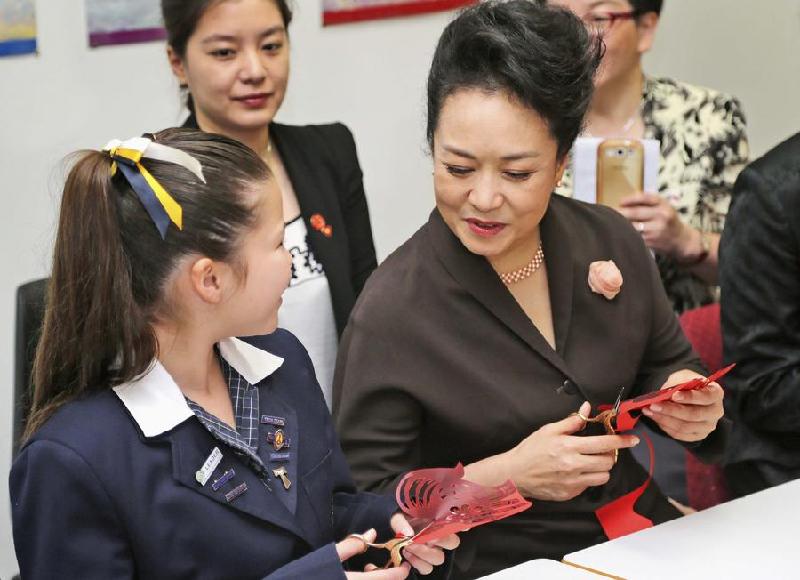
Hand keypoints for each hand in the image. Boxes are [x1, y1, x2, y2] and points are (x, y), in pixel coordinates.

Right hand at [337, 529, 409, 578]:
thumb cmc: (312, 572)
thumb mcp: (332, 553)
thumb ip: (353, 544)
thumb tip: (372, 533)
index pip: (387, 578)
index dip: (400, 572)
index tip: (405, 564)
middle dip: (388, 575)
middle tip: (386, 565)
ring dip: (378, 578)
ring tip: (368, 568)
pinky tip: (360, 575)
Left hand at [389, 513, 458, 575]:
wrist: (390, 532)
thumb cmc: (398, 521)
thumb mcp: (397, 516)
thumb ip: (401, 522)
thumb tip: (407, 534)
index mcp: (437, 522)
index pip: (456, 523)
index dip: (462, 525)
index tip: (462, 526)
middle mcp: (438, 537)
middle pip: (452, 543)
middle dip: (440, 541)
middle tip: (425, 538)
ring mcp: (432, 551)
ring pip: (439, 558)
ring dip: (424, 554)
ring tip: (409, 547)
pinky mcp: (423, 563)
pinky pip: (427, 568)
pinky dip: (417, 563)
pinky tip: (408, 555)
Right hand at [509, 402, 638, 500]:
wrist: (514, 474)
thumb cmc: (530, 450)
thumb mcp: (548, 430)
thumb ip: (571, 421)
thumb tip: (587, 408)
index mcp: (569, 446)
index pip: (604, 444)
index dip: (622, 441)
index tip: (633, 439)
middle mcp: (574, 465)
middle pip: (608, 461)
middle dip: (609, 454)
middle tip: (601, 450)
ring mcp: (573, 482)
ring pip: (603, 476)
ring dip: (601, 468)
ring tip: (590, 462)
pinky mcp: (570, 493)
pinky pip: (589, 486)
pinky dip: (588, 478)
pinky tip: (576, 472)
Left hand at [618, 192, 692, 257]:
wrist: (681, 240)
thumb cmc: (667, 220)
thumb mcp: (663, 206)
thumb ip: (647, 201)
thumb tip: (624, 201)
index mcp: (663, 205)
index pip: (644, 198)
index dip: (630, 199)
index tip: (620, 202)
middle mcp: (661, 216)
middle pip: (635, 212)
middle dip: (621, 212)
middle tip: (611, 213)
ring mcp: (656, 230)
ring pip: (632, 226)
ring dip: (621, 224)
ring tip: (613, 223)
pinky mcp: (651, 241)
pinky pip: (634, 236)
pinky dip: (626, 234)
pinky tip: (620, 232)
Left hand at [641, 369, 724, 441]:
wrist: (688, 394)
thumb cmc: (686, 384)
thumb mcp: (683, 378)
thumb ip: (678, 386)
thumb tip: (665, 396)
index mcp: (716, 394)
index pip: (705, 397)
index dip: (689, 397)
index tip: (674, 395)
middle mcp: (716, 412)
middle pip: (693, 415)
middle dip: (671, 410)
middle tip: (653, 405)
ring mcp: (708, 426)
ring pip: (685, 427)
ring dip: (664, 419)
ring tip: (648, 411)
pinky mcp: (698, 435)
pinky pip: (680, 435)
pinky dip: (665, 427)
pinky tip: (655, 418)